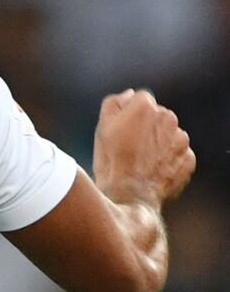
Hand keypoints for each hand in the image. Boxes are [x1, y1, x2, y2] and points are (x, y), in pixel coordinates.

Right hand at [93, 89, 195, 207]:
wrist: (128, 195)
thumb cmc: (111, 160)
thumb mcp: (102, 126)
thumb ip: (114, 102)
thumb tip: (128, 95)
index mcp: (146, 107)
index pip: (140, 99)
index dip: (129, 114)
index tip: (122, 129)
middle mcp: (168, 118)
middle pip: (157, 116)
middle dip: (147, 127)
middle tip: (131, 147)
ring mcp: (180, 140)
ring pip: (169, 135)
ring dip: (159, 143)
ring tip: (142, 161)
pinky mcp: (188, 159)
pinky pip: (178, 154)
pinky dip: (168, 160)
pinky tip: (153, 170)